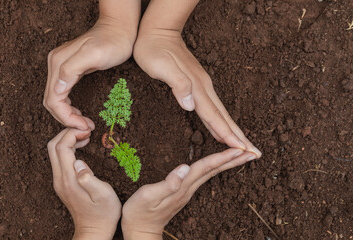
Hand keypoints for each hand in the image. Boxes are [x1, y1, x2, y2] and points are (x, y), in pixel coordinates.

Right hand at [44, 12, 137, 130]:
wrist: (119, 30)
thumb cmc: (111, 42)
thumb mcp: (94, 55)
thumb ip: (71, 69)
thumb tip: (56, 89)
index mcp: (58, 64)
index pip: (53, 100)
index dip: (66, 117)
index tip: (84, 126)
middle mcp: (55, 66)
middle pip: (51, 102)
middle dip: (67, 119)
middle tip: (86, 128)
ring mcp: (61, 68)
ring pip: (55, 100)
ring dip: (67, 115)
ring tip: (85, 123)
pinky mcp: (69, 70)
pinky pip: (62, 94)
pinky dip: (69, 107)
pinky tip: (79, 113)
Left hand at [47, 128, 120, 239]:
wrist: (94, 230)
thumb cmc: (103, 213)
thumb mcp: (103, 195)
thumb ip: (89, 178)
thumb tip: (79, 162)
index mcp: (69, 179)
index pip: (61, 147)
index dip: (72, 134)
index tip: (88, 132)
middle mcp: (60, 179)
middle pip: (53, 146)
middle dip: (67, 133)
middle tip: (85, 131)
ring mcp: (59, 181)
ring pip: (55, 152)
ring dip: (67, 140)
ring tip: (85, 137)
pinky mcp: (63, 183)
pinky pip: (60, 159)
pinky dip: (68, 148)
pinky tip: (81, 148)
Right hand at [121, 148, 255, 238]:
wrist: (140, 231)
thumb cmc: (140, 212)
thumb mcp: (149, 197)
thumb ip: (168, 183)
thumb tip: (184, 167)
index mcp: (182, 187)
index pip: (206, 168)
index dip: (222, 157)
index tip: (240, 149)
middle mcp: (188, 188)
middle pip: (214, 171)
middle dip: (233, 160)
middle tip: (251, 151)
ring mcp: (187, 191)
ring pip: (211, 174)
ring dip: (226, 163)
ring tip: (240, 155)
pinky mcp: (183, 192)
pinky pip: (204, 176)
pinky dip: (214, 167)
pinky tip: (217, 164)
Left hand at [133, 29, 260, 156]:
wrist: (159, 31)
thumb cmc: (154, 50)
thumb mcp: (161, 66)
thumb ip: (178, 85)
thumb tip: (191, 106)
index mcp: (196, 87)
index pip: (214, 116)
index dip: (227, 134)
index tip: (243, 150)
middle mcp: (204, 88)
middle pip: (224, 117)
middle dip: (239, 136)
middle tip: (255, 153)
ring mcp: (203, 86)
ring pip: (221, 113)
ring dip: (233, 131)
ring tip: (244, 145)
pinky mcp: (198, 85)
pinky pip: (213, 108)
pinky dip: (220, 122)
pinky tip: (220, 129)